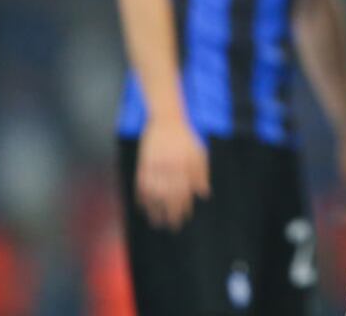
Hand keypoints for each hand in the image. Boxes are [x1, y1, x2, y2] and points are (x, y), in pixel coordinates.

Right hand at [136, 114, 209, 230]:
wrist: (166, 120)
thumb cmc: (185, 138)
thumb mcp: (198, 153)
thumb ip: (201, 173)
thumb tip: (204, 194)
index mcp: (185, 166)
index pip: (184, 192)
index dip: (183, 207)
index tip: (183, 219)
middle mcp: (170, 167)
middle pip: (170, 195)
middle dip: (170, 213)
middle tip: (171, 226)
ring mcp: (156, 165)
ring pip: (154, 193)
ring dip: (155, 209)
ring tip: (156, 222)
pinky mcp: (144, 163)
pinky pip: (142, 183)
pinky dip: (142, 196)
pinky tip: (144, 206)